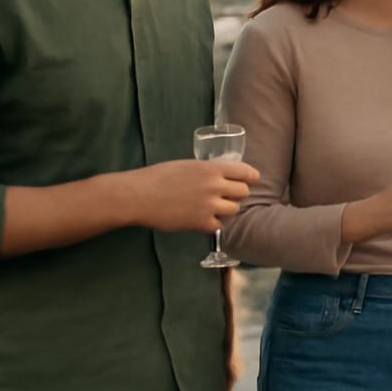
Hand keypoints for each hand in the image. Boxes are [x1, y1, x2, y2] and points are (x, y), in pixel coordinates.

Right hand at [125, 159, 258, 233]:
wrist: (140, 196)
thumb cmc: (159, 177)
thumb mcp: (188, 165)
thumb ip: (208, 171)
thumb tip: (224, 176)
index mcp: (212, 168)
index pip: (245, 172)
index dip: (250, 176)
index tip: (252, 180)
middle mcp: (215, 186)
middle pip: (243, 192)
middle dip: (237, 193)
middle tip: (227, 195)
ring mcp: (210, 206)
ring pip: (234, 209)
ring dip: (227, 209)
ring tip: (213, 207)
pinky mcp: (202, 223)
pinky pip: (220, 225)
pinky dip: (214, 222)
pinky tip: (204, 218)